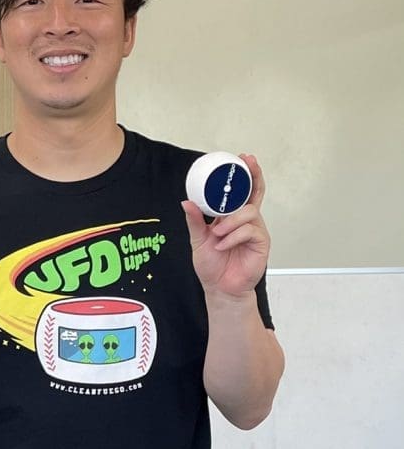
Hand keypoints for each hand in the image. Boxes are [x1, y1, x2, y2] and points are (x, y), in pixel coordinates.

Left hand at [181, 154, 269, 297]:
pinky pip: (249, 231)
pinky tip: (222, 245)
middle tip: (248, 163)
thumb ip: (195, 221)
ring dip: (230, 222)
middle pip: (255, 193)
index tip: (243, 159)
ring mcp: (256, 232)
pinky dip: (233, 237)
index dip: (246, 175)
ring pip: (249, 213)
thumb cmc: (213, 266)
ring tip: (217, 234)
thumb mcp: (198, 240)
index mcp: (232, 217)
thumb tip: (186, 202)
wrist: (220, 289)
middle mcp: (246, 221)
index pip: (243, 192)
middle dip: (253, 176)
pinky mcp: (261, 244)